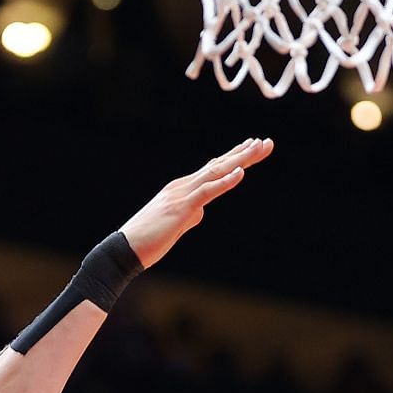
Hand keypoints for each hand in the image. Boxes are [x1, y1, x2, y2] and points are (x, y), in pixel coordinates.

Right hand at [121, 138, 273, 268]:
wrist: (125, 250)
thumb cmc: (148, 240)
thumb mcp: (175, 225)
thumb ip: (189, 215)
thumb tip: (200, 212)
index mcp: (182, 189)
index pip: (213, 168)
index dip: (235, 157)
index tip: (254, 147)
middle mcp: (182, 186)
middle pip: (219, 165)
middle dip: (245, 153)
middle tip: (267, 142)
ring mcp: (181, 195)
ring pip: (215, 172)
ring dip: (239, 160)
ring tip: (258, 148)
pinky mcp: (181, 208)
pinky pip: (207, 192)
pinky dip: (225, 181)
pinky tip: (240, 173)